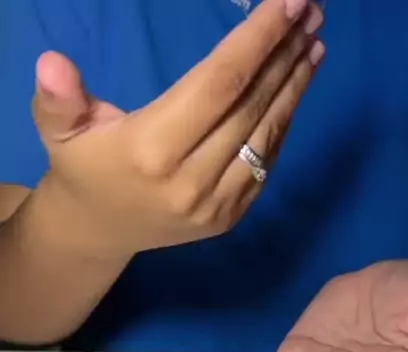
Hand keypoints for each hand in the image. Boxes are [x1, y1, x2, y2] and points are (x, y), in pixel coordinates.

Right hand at [32, 0, 323, 258]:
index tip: (288, 4)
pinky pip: (265, 164)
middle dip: (285, 54)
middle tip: (311, 12)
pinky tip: (294, 88)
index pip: (219, 85)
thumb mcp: (59, 129)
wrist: (100, 230)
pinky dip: (283, 123)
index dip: (258, 41)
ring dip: (295, 87)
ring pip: (266, 136)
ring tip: (314, 43)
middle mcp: (191, 181)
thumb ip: (58, 99)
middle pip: (250, 106)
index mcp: (152, 151)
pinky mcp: (229, 218)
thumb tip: (50, 61)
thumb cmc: (84, 166)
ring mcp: (215, 205)